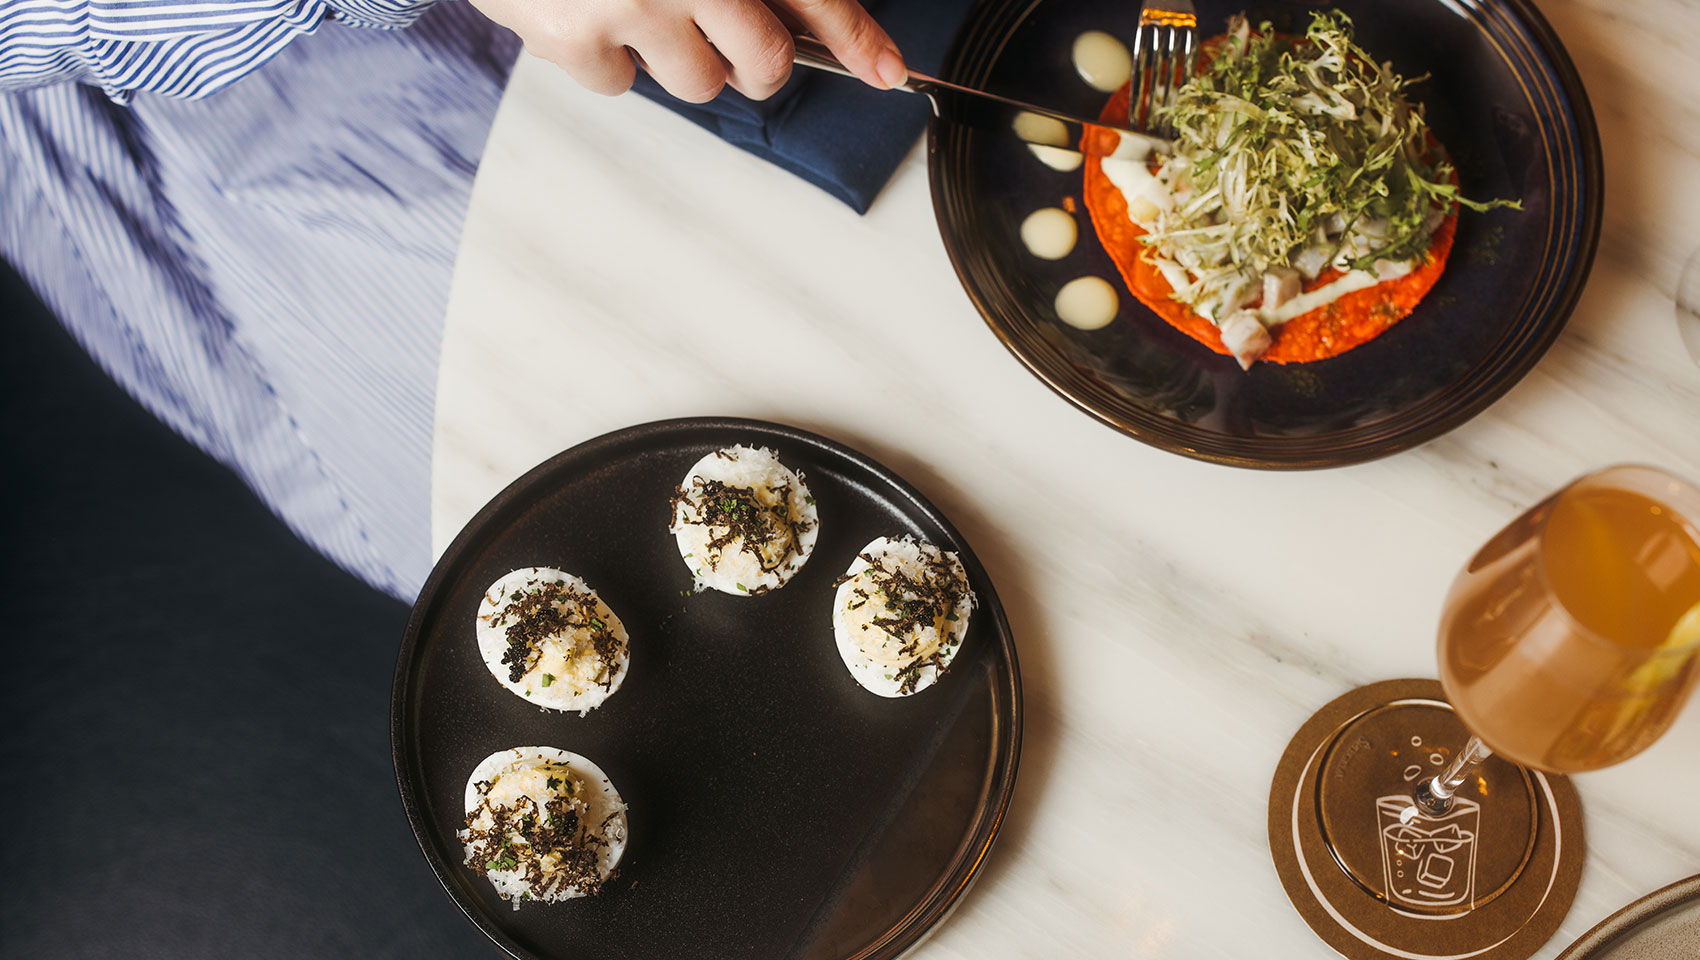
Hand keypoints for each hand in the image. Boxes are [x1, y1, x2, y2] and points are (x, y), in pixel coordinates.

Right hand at [470, 0, 906, 102]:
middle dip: (751, 63)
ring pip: (698, 84)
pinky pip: (621, 85)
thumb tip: (810, 20)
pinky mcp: (573, 38)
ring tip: (637, 4)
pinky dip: (607, 59)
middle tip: (724, 39)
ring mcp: (629, 3)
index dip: (856, 35)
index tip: (888, 71)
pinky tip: (587, 9)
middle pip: (762, 64)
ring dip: (678, 58)